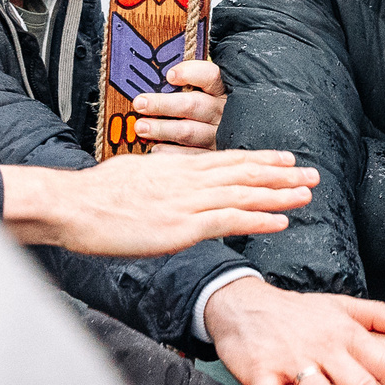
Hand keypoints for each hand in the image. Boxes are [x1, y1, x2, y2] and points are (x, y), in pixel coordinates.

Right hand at [0, 151, 313, 254]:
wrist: (71, 205)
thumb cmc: (92, 197)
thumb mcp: (130, 178)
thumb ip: (156, 182)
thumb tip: (165, 187)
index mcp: (175, 168)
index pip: (227, 161)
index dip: (259, 161)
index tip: (284, 159)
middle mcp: (187, 180)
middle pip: (243, 173)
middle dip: (281, 174)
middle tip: (312, 173)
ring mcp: (187, 202)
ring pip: (244, 194)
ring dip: (280, 193)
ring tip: (308, 192)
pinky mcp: (181, 225)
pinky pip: (229, 220)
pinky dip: (258, 219)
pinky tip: (282, 221)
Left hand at [131, 58, 226, 150]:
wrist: (236, 134)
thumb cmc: (212, 108)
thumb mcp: (210, 92)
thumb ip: (190, 83)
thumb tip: (160, 76)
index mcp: (222, 90)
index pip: (210, 76)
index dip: (190, 74)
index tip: (169, 76)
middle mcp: (223, 111)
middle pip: (193, 105)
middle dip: (163, 104)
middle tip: (140, 103)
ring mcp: (219, 133)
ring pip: (188, 131)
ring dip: (162, 129)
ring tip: (140, 127)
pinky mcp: (213, 153)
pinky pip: (191, 153)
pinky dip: (172, 151)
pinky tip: (156, 148)